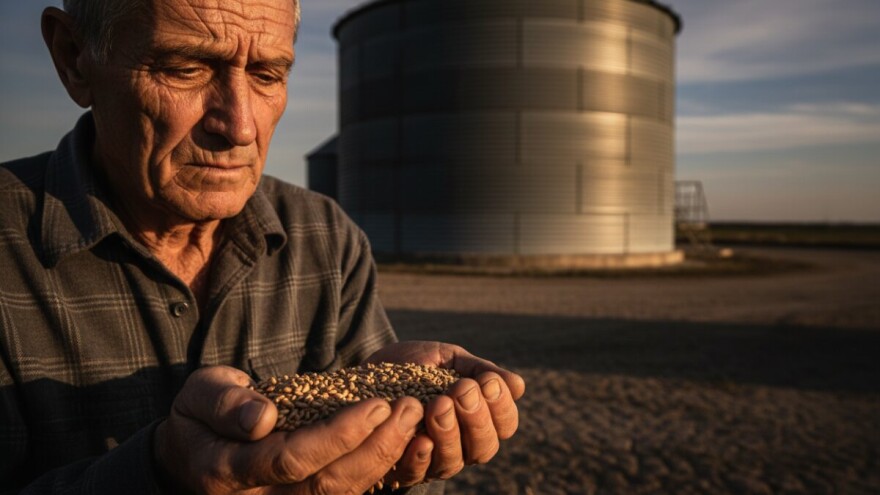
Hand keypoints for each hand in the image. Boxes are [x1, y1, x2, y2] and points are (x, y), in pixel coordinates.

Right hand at [153, 365, 423, 494]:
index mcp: (226, 471)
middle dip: (375, 447)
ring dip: (384, 459)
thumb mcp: (199, 395)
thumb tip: (262, 418)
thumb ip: (224, 403)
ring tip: (413, 421)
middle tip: (410, 409)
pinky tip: (400, 442)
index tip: (377, 405)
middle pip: (326, 485)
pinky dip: (376, 470)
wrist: (192, 452)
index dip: (338, 435)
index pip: (291, 459)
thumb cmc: (199, 416)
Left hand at [364, 341, 525, 486]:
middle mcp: (461, 444)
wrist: (366, 371)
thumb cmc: (414, 365)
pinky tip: (420, 437)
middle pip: (485, 447)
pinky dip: (421, 457)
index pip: (505, 424)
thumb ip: (479, 370)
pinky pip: (417, 472)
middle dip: (477, 418)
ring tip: (438, 405)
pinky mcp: (402, 468)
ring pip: (455, 461)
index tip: (487, 383)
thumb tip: (518, 386)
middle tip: (462, 391)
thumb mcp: (448, 359)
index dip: (501, 407)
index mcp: (478, 418)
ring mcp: (433, 459)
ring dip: (450, 433)